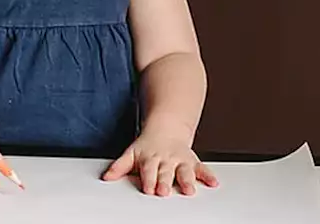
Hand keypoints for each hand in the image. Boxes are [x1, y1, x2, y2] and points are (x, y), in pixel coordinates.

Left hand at [102, 131, 218, 196]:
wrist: (166, 129)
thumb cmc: (147, 146)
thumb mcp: (131, 153)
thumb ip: (119, 166)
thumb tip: (106, 177)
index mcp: (150, 159)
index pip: (148, 171)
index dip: (148, 179)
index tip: (148, 188)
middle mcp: (166, 160)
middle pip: (166, 173)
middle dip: (165, 182)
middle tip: (164, 192)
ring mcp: (180, 161)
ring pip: (185, 171)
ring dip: (187, 180)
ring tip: (189, 189)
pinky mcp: (193, 162)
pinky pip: (202, 168)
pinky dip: (208, 175)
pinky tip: (213, 182)